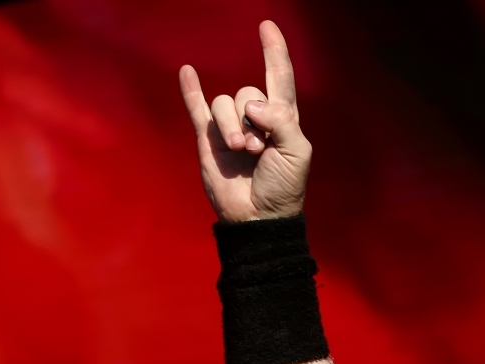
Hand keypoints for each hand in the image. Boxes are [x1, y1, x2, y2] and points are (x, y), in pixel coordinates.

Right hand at [178, 21, 310, 222]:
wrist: (257, 217)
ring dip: (231, 126)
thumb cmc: (284, 188)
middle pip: (247, 92)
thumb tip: (252, 105)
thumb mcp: (296, 153)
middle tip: (258, 150)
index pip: (279, 78)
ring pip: (223, 102)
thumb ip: (281, 121)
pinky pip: (196, 107)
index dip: (274, 52)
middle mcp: (255, 118)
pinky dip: (191, 89)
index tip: (267, 27)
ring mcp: (230, 127)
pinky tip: (187, 72)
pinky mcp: (208, 138)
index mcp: (283, 119)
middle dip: (251, 119)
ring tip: (242, 153)